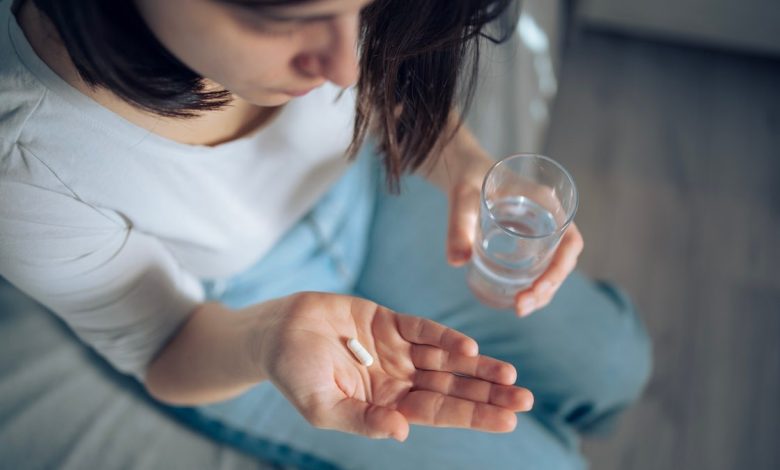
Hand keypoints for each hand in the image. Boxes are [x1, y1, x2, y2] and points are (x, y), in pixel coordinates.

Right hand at [252, 292, 533, 441]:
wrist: (275, 332)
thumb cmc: (293, 374)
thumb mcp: (322, 406)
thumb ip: (361, 420)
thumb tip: (400, 433)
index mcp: (385, 403)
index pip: (437, 413)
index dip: (473, 416)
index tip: (508, 420)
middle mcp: (399, 378)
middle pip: (451, 388)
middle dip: (487, 394)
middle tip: (526, 399)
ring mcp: (396, 349)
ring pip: (446, 360)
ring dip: (477, 367)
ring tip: (510, 376)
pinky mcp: (389, 321)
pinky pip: (423, 330)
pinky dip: (445, 338)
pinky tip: (469, 348)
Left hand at [433, 145, 583, 316]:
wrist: (464, 169)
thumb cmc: (467, 176)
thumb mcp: (462, 198)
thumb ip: (458, 225)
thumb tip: (456, 261)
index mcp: (545, 203)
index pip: (571, 241)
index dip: (561, 268)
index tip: (539, 289)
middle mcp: (548, 218)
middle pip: (562, 260)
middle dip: (547, 288)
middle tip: (521, 308)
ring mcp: (539, 231)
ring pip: (551, 267)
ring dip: (541, 292)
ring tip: (519, 309)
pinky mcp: (526, 240)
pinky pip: (538, 265)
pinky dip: (532, 285)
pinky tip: (515, 300)